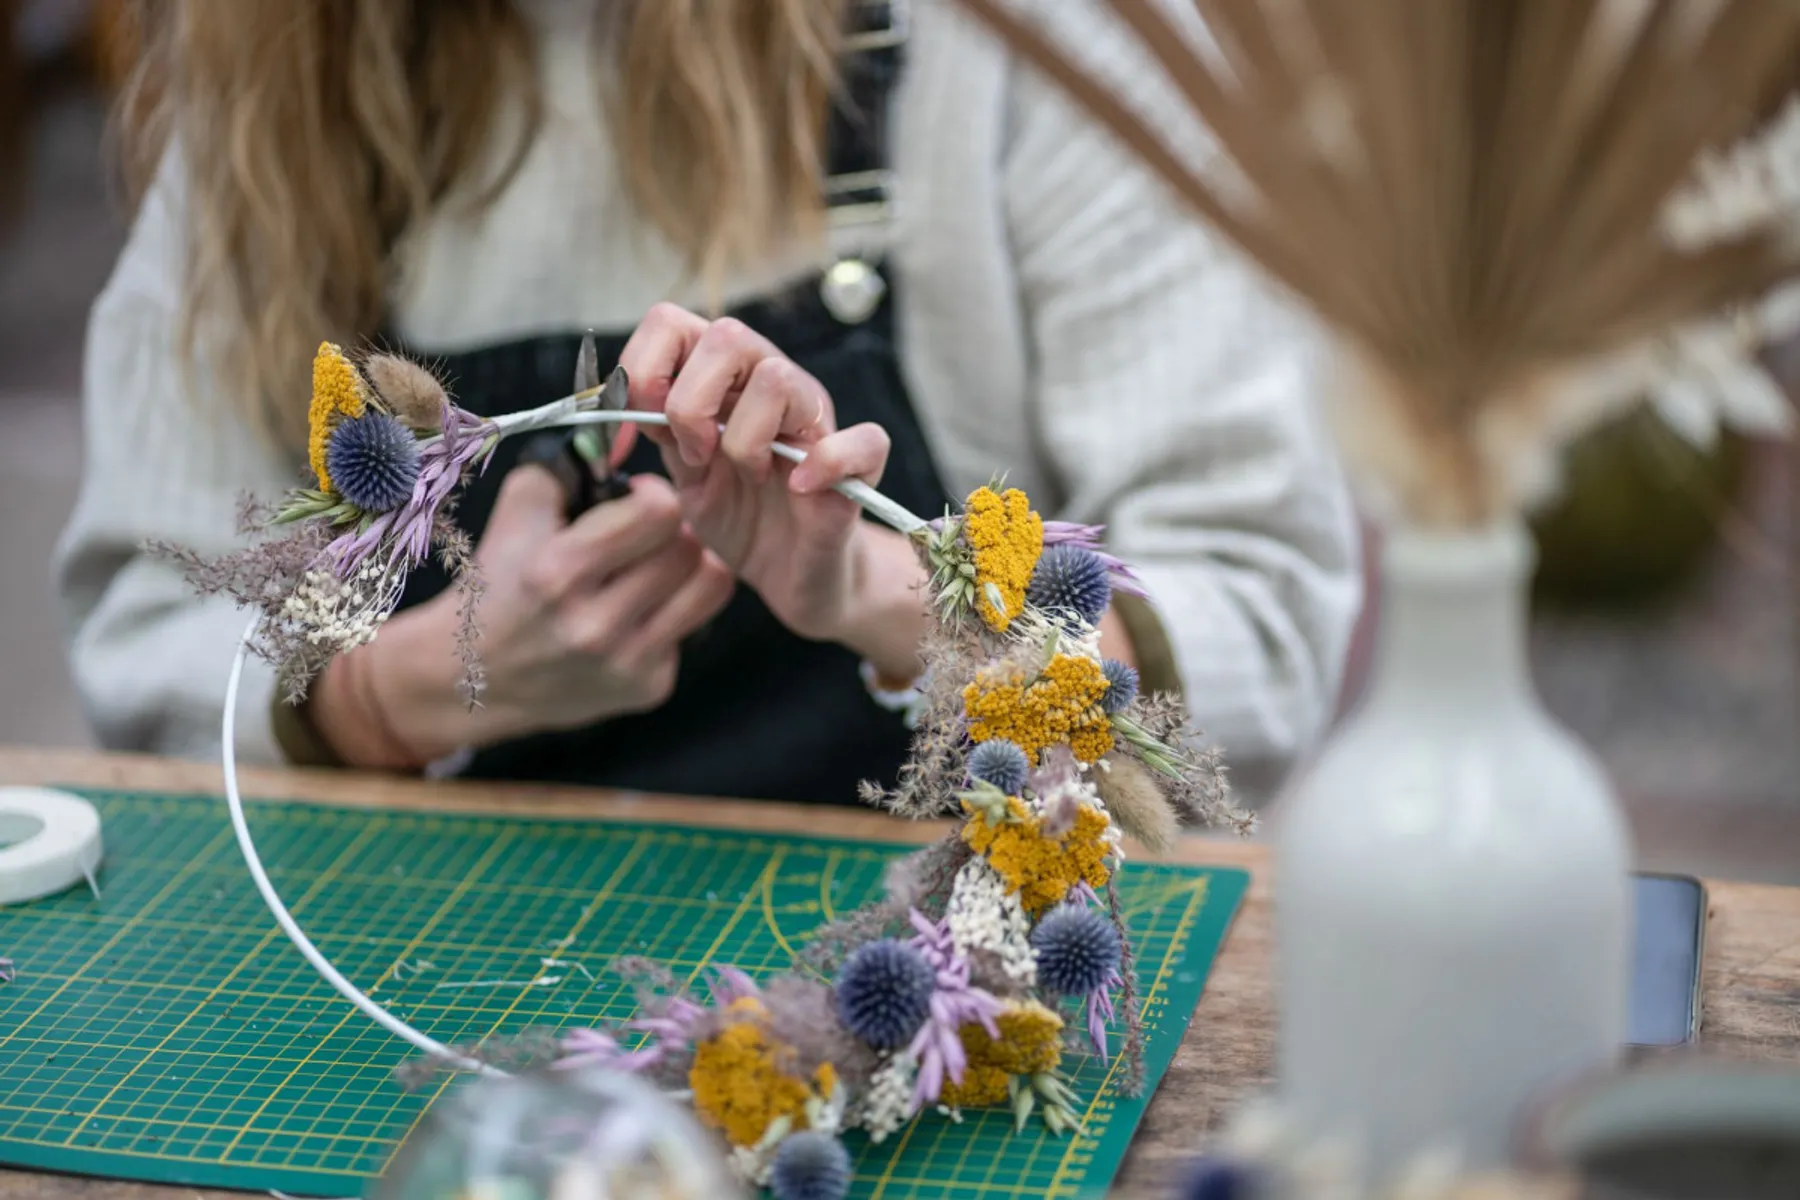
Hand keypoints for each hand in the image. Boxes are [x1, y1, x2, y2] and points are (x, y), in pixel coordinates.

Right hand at [310, 464, 734, 766]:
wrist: (474, 676)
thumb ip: (566, 466)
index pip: (660, 514)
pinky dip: (674, 613)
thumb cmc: (499, 584)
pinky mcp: (648, 689)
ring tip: (656, 566)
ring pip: (710, 585)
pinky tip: (639, 614)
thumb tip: (622, 438)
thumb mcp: (515, 515)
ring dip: (688, 566)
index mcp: (559, 572)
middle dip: (673, 532)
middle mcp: (595, 624)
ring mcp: (626, 662)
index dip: (654, 496)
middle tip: (647, 536)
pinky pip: (694, 628)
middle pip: (689, 548)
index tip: (636, 500)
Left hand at [618, 303, 906, 649]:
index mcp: (721, 379)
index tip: (637, 428)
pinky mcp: (859, 463)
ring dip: (746, 438)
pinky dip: (826, 464)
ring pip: (778, 378)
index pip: (673, 324)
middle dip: (691, 401)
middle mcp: (771, 384)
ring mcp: (816, 419)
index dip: (643, 368)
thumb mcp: (683, 476)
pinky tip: (800, 490)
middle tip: (695, 454)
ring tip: (748, 476)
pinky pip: (862, 440)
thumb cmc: (741, 520)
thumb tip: (611, 406)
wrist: (792, 577)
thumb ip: (657, 432)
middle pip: (727, 335)